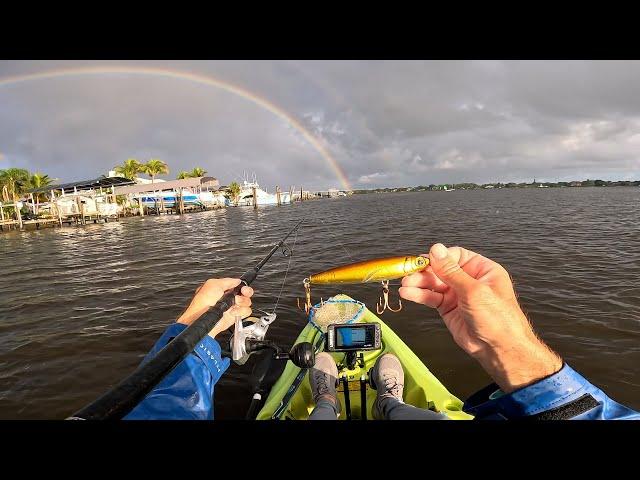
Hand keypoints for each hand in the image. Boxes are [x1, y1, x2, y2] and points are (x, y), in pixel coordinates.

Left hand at [177, 278, 253, 338]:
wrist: (203, 318)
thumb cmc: (203, 302)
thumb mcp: (213, 284)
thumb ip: (227, 281)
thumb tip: (237, 280)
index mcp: (223, 289)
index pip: (238, 285)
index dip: (242, 285)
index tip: (242, 286)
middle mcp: (229, 298)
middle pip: (246, 292)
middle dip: (246, 292)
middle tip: (243, 292)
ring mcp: (232, 307)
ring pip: (247, 302)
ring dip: (242, 302)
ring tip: (235, 303)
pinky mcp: (235, 316)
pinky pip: (246, 311)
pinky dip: (241, 311)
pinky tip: (233, 311)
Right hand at [399, 243, 561, 392]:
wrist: (499, 349)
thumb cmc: (498, 320)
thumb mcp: (473, 290)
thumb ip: (451, 271)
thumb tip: (436, 250)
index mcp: (482, 270)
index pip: (456, 256)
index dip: (439, 257)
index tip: (424, 260)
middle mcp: (469, 280)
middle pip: (441, 269)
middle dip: (424, 271)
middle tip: (409, 273)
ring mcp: (458, 294)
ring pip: (433, 283)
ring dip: (418, 283)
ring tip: (406, 284)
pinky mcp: (448, 308)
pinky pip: (431, 298)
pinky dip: (419, 295)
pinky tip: (409, 294)